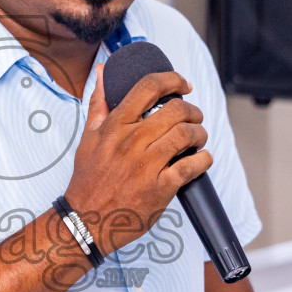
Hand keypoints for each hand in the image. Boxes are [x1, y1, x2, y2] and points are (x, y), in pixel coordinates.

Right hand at [63, 64, 212, 252]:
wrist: (87, 220)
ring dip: (199, 133)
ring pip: (187, 135)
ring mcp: (147, 165)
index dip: (173, 80)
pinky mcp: (161, 188)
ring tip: (198, 138)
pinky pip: (192, 166)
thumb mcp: (88, 137)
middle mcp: (132, 142)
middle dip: (192, 110)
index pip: (149, 88)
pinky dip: (203, 159)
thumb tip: (102, 71)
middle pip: (176, 110)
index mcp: (116, 126)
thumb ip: (99, 103)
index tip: (183, 84)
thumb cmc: (89, 179)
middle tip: (194, 117)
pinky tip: (202, 159)